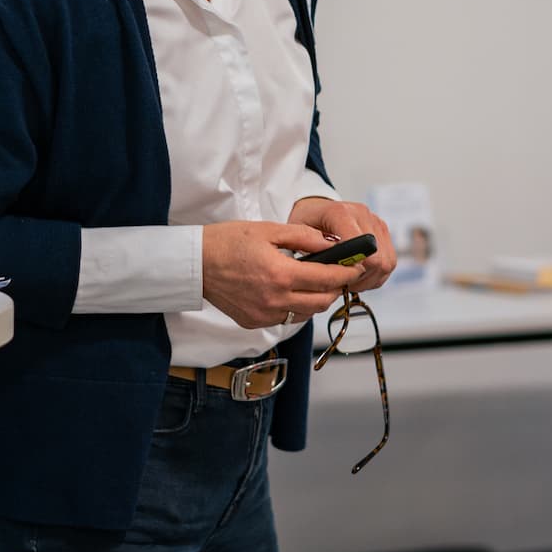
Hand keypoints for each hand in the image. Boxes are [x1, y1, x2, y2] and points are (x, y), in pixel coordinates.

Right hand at [202, 221, 363, 329]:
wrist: (196, 263)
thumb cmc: (228, 241)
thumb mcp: (268, 230)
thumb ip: (303, 237)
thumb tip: (331, 243)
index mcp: (280, 274)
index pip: (327, 278)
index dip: (346, 273)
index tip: (355, 267)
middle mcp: (275, 300)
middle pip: (322, 301)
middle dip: (335, 288)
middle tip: (337, 274)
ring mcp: (264, 314)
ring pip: (306, 314)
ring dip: (315, 299)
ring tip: (313, 282)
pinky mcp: (254, 322)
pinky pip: (285, 319)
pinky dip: (294, 307)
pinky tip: (289, 291)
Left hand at [287, 196, 397, 292]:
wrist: (316, 208)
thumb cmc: (307, 222)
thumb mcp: (299, 234)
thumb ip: (313, 248)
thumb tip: (330, 268)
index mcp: (341, 212)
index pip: (361, 246)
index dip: (354, 267)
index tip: (340, 277)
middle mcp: (363, 214)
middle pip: (378, 259)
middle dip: (361, 278)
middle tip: (343, 283)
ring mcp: (376, 222)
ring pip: (387, 263)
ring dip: (370, 278)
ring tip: (350, 279)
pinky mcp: (383, 232)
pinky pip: (390, 262)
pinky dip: (376, 275)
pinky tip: (359, 274)